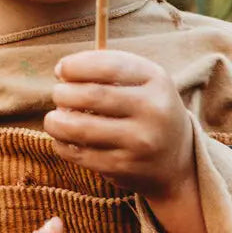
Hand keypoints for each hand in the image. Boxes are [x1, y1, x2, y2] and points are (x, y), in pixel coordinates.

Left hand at [44, 49, 194, 200]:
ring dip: (56, 122)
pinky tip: (63, 139)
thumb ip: (107, 69)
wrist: (177, 162)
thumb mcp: (143, 82)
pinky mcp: (125, 167)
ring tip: (53, 119)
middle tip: (58, 95)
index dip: (76, 65)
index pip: (108, 66)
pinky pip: (81, 154)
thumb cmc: (147, 111)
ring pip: (81, 128)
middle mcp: (153, 110)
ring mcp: (140, 141)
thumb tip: (61, 71)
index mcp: (157, 80)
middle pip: (92, 95)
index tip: (61, 70)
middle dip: (63, 93)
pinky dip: (62, 144)